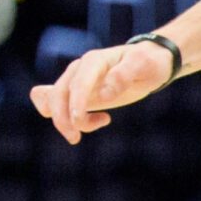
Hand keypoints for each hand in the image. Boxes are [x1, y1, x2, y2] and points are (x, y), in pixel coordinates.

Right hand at [30, 40, 175, 144]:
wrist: (149, 61)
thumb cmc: (148, 63)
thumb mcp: (144, 65)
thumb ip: (124, 75)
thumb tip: (104, 93)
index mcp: (94, 61)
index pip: (78, 83)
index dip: (75, 102)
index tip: (77, 121)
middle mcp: (79, 69)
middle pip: (58, 93)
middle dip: (62, 118)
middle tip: (75, 139)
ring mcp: (75, 80)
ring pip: (52, 100)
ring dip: (60, 120)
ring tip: (81, 134)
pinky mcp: (76, 92)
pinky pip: (52, 101)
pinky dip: (58, 114)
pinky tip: (88, 121)